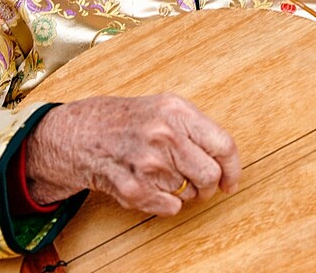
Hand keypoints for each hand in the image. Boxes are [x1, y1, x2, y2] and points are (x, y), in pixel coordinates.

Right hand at [24, 93, 240, 215]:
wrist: (81, 133)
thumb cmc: (128, 120)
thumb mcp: (166, 107)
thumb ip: (198, 128)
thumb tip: (227, 159)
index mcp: (177, 112)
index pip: (223, 145)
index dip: (233, 168)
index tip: (231, 180)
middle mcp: (164, 136)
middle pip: (210, 175)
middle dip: (210, 185)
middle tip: (202, 184)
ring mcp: (147, 163)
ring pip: (190, 194)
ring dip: (184, 191)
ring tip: (165, 175)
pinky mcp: (133, 188)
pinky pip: (170, 208)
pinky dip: (166, 203)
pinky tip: (152, 186)